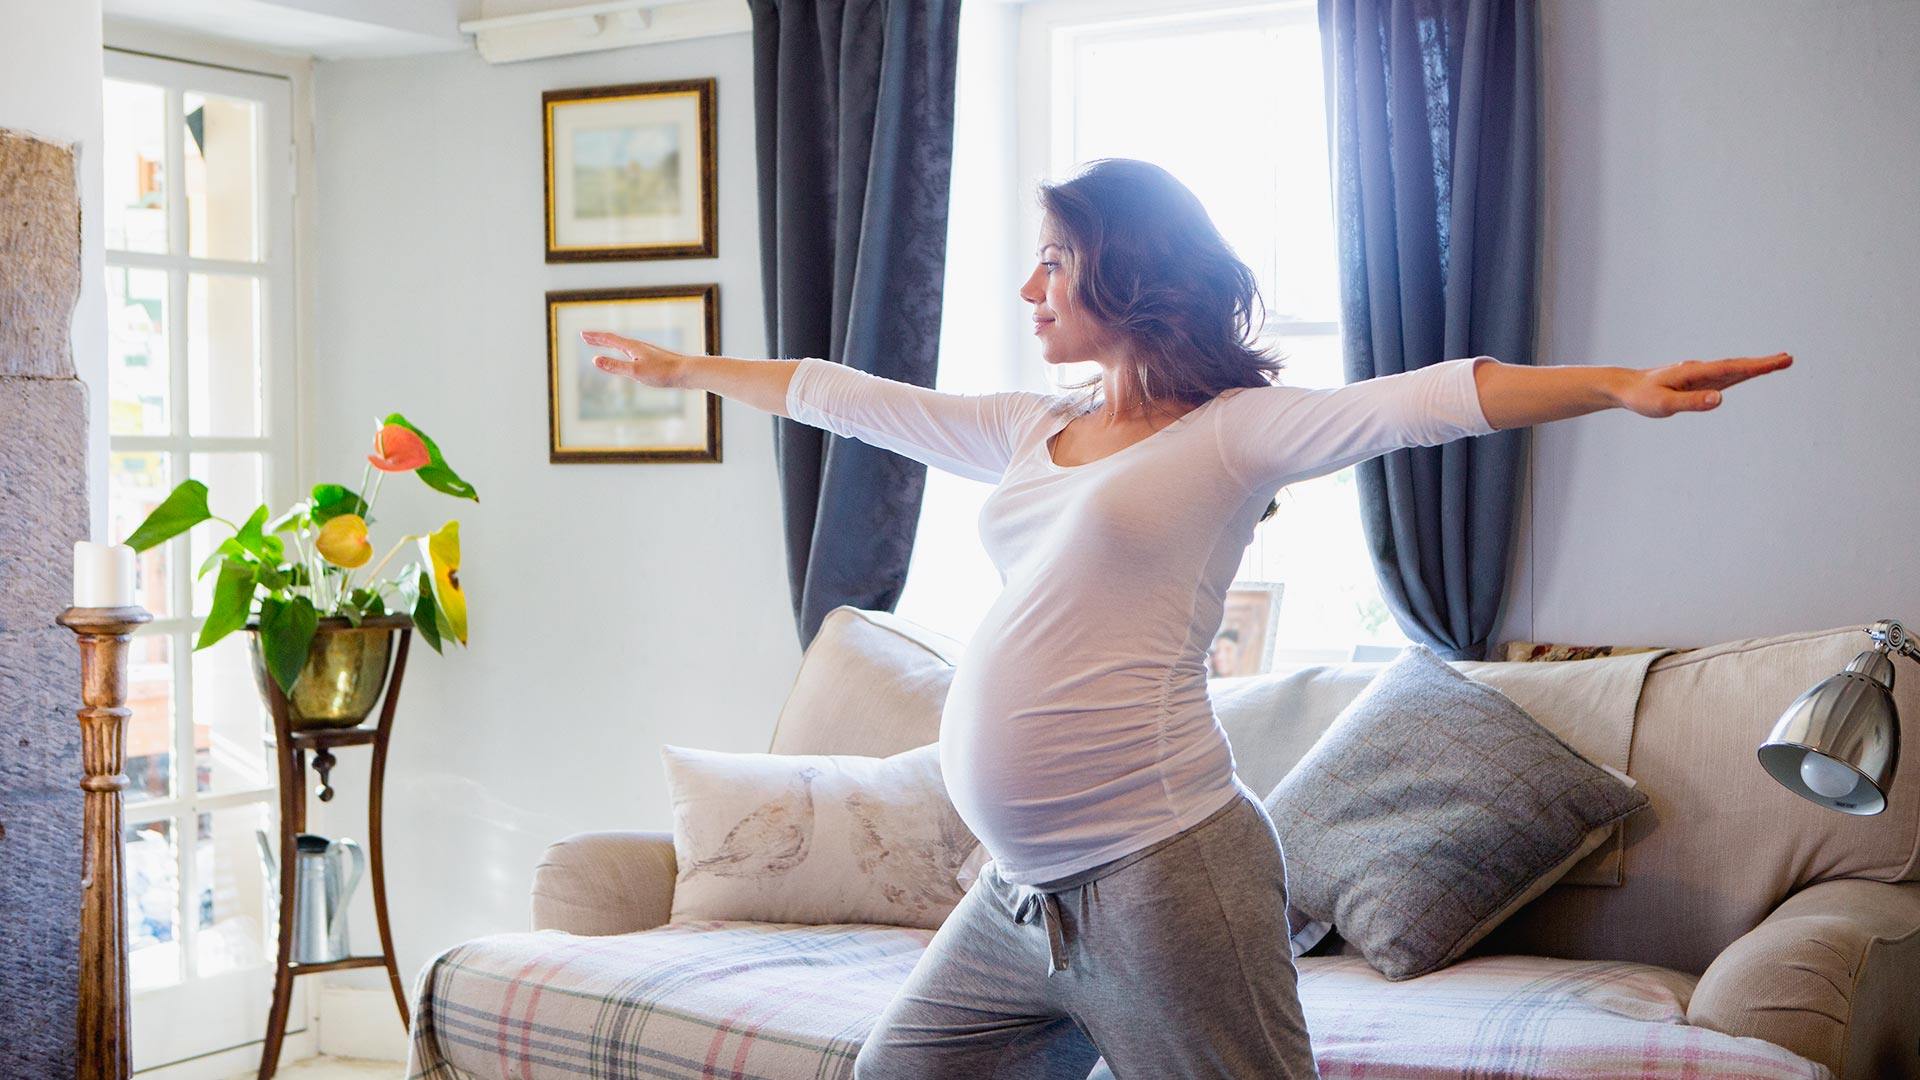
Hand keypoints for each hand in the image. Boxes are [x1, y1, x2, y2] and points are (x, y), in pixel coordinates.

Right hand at [581, 330, 684, 388]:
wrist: (687, 372)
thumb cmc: (663, 372)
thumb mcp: (635, 371)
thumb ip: (615, 366)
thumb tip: (594, 360)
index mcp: (633, 347)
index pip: (609, 339)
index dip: (595, 337)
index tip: (582, 334)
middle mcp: (639, 346)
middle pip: (615, 340)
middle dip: (599, 339)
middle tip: (586, 337)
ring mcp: (646, 352)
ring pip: (624, 346)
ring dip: (610, 344)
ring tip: (603, 344)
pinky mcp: (653, 359)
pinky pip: (632, 353)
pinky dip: (622, 352)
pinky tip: (627, 357)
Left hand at [1615, 352, 1792, 417]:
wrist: (1626, 387)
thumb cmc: (1643, 397)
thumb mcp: (1664, 405)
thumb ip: (1692, 403)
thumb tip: (1720, 399)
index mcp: (1694, 373)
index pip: (1731, 369)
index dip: (1756, 366)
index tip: (1778, 361)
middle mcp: (1700, 370)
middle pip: (1737, 366)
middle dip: (1763, 364)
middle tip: (1789, 359)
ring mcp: (1700, 375)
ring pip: (1733, 369)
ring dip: (1756, 366)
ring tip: (1779, 362)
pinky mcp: (1697, 381)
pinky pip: (1724, 376)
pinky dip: (1742, 373)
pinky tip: (1751, 373)